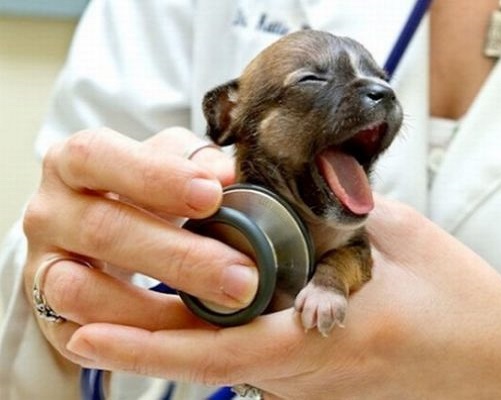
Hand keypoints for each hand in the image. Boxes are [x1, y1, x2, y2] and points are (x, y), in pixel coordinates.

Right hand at [22, 127, 258, 364]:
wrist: (102, 235)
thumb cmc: (144, 193)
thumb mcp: (169, 165)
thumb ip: (195, 161)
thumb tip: (224, 174)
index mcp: (74, 163)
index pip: (97, 156)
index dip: (155, 177)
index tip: (213, 196)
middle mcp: (49, 212)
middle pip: (101, 230)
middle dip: (179, 257)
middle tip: (241, 276)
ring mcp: (42, 268)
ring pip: (82, 292)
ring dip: (154, 310)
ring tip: (217, 314)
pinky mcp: (50, 317)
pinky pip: (83, 338)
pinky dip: (134, 343)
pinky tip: (182, 342)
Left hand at [64, 196, 500, 398]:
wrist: (497, 365)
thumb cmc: (461, 304)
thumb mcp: (404, 238)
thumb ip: (341, 207)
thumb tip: (294, 177)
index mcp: (332, 336)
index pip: (226, 350)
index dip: (153, 345)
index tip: (92, 328)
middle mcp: (309, 369)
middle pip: (206, 362)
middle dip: (134, 338)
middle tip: (72, 307)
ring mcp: (309, 378)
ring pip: (220, 361)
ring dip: (160, 336)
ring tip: (99, 307)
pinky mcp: (314, 374)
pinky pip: (247, 357)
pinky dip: (201, 336)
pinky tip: (175, 311)